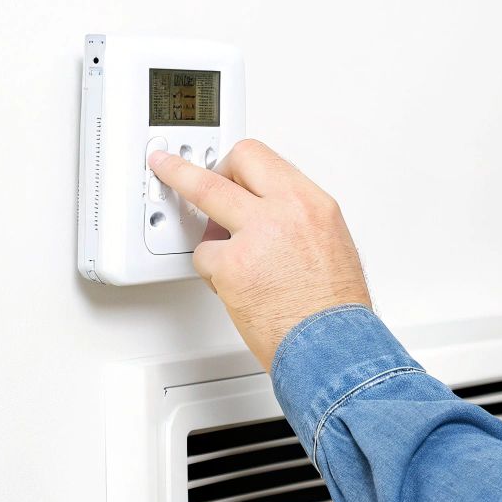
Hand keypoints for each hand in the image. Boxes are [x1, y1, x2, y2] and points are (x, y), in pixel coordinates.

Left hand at [149, 139, 370, 370]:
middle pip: (230, 164)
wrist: (331, 344)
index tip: (219, 165)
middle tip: (168, 168)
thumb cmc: (333, 307)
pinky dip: (213, 273)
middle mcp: (284, 210)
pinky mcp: (231, 265)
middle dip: (191, 167)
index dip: (233, 163)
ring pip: (205, 205)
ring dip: (209, 234)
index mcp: (310, 202)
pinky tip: (235, 288)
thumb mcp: (329, 241)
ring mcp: (255, 235)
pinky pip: (203, 256)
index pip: (261, 158)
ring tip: (232, 260)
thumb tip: (266, 208)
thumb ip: (294, 217)